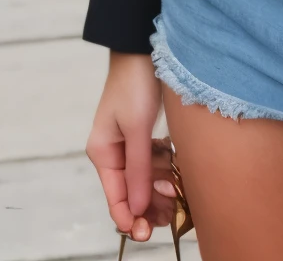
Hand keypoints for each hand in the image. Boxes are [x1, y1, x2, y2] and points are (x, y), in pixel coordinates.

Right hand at [86, 52, 173, 243]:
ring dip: (161, 190)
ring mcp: (129, 144)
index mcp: (103, 152)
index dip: (130, 219)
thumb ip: (138, 170)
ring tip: (179, 197)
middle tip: (173, 216)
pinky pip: (154, 163)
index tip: (148, 234)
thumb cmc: (136, 83)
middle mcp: (113, 152)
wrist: (145, 47)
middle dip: (151, 206)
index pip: (115, 198)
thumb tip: (138, 210)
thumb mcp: (138, 128)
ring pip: (145, 180)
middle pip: (131, 193)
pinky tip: (178, 175)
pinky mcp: (144, 135)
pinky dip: (165, 171)